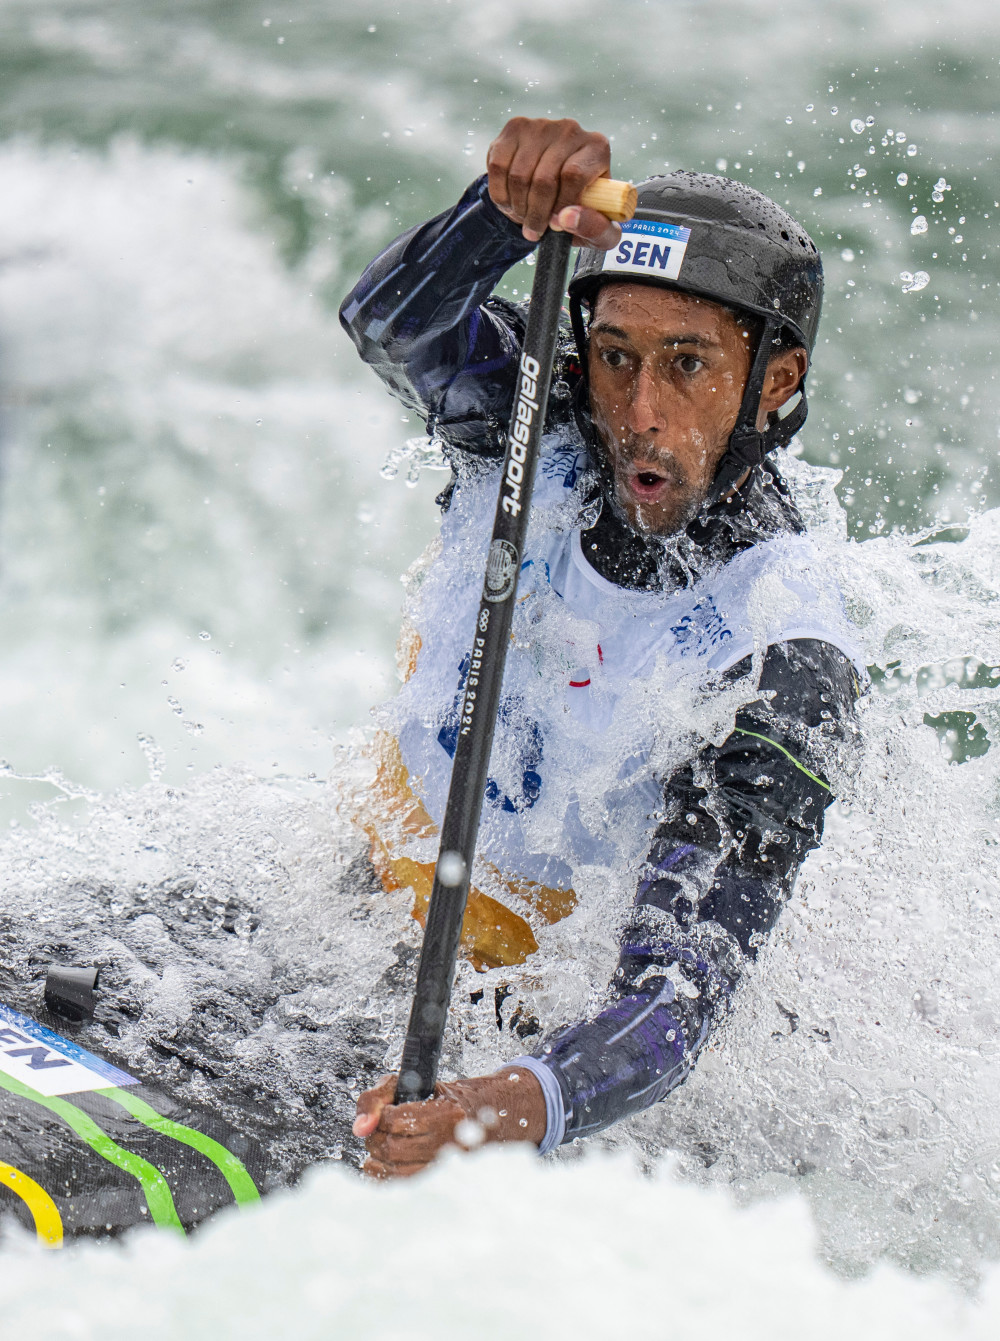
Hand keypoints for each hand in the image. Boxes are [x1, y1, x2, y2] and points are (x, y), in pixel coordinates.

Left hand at [353, 1066, 546, 1178]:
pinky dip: (385, 1175)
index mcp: (448, 1114)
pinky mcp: (440, 1186)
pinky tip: (390, 1162)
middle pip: (390, 1149)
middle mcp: (451, 1144)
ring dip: (378, 1158)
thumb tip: (358, 1129)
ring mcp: (446, 1170)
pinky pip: (398, 1187)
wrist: (482, 1117)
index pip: (394, 1120)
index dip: (380, 1116)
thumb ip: (376, 1098)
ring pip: (391, 1172)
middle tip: (380, 1130)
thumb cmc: (440, 1098)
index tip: (385, 1113)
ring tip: (386, 1145)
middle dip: (376, 1138)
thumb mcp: (410, 1084)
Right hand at [486, 116, 620, 249]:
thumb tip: (566, 219)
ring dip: (517, 207)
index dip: (560, 206)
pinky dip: (500, 194)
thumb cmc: (583, 210)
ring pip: (519, 176)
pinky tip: (510, 203)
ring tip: (523, 218)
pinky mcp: (514, 128)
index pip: (573, 175)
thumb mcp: (600, 228)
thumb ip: (594, 229)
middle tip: (534, 230)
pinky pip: (498, 167)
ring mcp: (540, 126)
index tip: (554, 226)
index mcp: (597, 148)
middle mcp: (570, 130)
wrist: (557, 188)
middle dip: (535, 214)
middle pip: (544, 179)